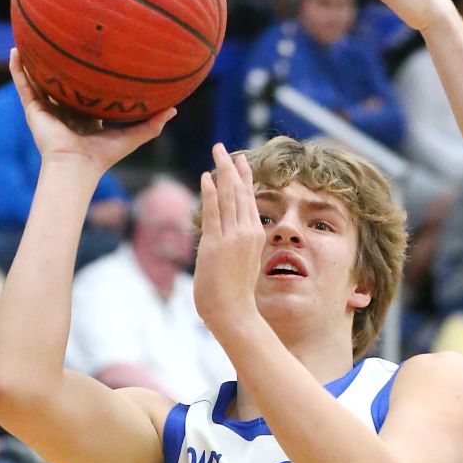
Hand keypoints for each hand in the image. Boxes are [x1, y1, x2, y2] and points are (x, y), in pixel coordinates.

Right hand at [9, 50, 174, 176]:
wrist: (76, 167)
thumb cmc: (103, 156)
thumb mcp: (131, 137)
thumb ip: (152, 124)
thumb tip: (175, 109)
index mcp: (86, 117)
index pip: (87, 92)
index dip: (90, 76)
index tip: (95, 56)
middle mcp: (65, 111)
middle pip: (63, 83)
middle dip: (62, 64)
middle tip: (65, 38)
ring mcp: (48, 110)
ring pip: (40, 80)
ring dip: (36, 61)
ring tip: (33, 37)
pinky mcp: (33, 110)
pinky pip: (23, 84)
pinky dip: (18, 68)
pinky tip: (15, 49)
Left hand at [194, 144, 265, 342]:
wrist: (234, 315)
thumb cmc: (235, 297)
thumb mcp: (240, 264)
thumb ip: (234, 246)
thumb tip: (222, 240)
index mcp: (255, 236)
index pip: (248, 200)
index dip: (243, 178)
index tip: (239, 160)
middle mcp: (247, 232)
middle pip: (239, 192)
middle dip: (231, 167)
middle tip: (222, 148)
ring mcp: (233, 238)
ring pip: (228, 196)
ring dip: (222, 171)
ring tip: (216, 152)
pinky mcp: (216, 244)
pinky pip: (213, 212)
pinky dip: (210, 192)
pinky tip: (207, 176)